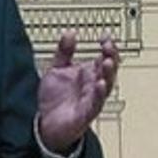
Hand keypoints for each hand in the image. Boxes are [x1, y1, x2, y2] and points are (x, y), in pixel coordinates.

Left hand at [38, 32, 119, 153]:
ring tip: (108, 62)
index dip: (107, 47)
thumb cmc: (55, 99)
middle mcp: (93, 85)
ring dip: (108, 74)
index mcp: (89, 74)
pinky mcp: (86, 113)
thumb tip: (70, 34)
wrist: (46, 124)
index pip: (104, 57)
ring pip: (107, 85)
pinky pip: (96, 103)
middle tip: (109, 46)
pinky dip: (99, 94)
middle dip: (111, 57)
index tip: (105, 36)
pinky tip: (101, 85)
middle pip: (109, 69)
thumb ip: (64, 52)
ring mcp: (91, 99)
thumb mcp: (56, 69)